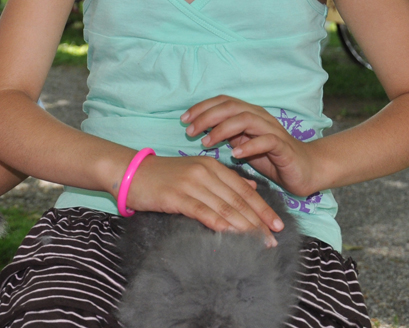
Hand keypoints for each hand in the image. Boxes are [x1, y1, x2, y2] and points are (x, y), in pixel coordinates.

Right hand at [121, 150, 283, 237]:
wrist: (130, 172)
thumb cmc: (163, 175)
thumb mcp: (196, 170)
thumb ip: (224, 179)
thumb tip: (252, 187)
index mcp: (212, 165)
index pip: (244, 189)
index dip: (263, 208)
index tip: (278, 225)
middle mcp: (205, 172)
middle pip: (238, 200)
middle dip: (259, 221)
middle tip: (274, 239)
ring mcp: (191, 183)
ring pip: (225, 207)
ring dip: (245, 227)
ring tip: (259, 243)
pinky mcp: (176, 196)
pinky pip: (203, 211)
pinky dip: (220, 224)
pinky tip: (232, 235)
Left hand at [182, 95, 313, 198]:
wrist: (305, 169)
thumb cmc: (271, 157)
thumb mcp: (244, 145)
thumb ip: (227, 136)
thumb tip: (201, 131)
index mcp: (249, 114)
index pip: (223, 102)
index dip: (202, 107)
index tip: (184, 119)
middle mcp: (259, 117)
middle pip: (231, 107)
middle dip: (207, 116)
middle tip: (190, 130)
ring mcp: (272, 129)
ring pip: (245, 119)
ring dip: (223, 129)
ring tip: (207, 141)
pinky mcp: (283, 146)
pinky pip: (266, 140)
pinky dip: (249, 145)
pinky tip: (235, 153)